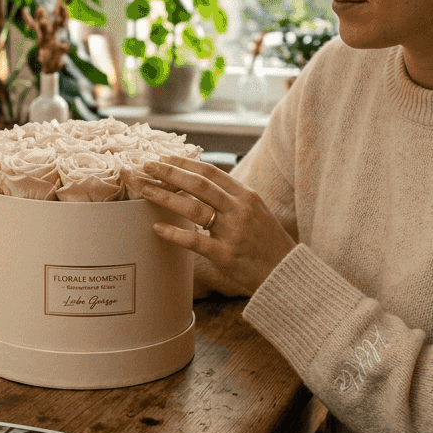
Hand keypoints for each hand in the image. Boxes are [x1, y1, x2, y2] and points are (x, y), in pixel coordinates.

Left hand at [138, 156, 295, 294]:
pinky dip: (174, 233)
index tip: (164, 159)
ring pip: (193, 208)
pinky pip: (195, 241)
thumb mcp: (257, 211)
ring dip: (165, 197)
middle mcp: (240, 209)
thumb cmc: (268, 243)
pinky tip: (157, 228)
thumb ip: (233, 198)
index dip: (185, 163)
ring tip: (145, 190)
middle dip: (169, 173)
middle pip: (198, 184)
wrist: (287, 273)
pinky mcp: (226, 255)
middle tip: (147, 167)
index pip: (211, 172)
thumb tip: (204, 184)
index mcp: (246, 195)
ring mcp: (233, 232)